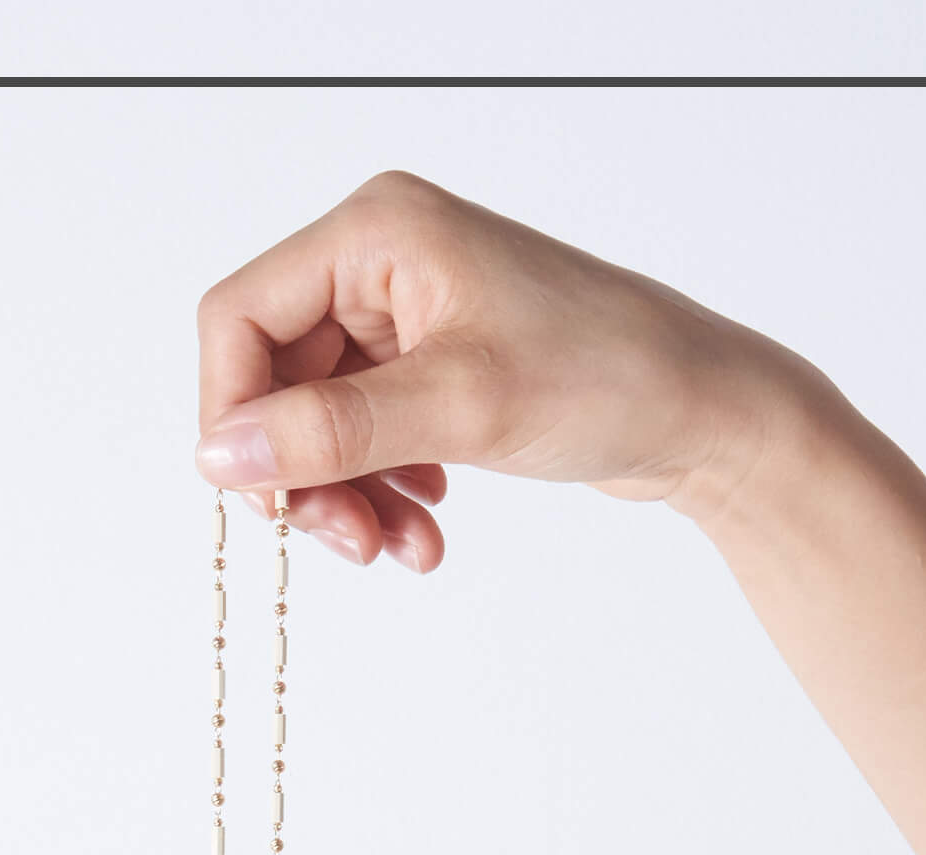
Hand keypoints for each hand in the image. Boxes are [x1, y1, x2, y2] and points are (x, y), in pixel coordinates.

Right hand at [194, 168, 825, 567]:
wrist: (705, 414)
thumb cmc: (608, 377)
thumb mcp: (458, 406)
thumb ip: (330, 430)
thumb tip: (221, 458)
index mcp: (377, 231)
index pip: (241, 317)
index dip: (234, 415)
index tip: (265, 501)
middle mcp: (381, 262)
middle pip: (276, 380)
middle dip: (306, 475)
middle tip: (349, 547)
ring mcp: (406, 318)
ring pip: (318, 423)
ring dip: (346, 498)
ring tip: (397, 551)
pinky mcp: (432, 368)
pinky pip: (365, 439)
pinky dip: (382, 493)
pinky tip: (426, 529)